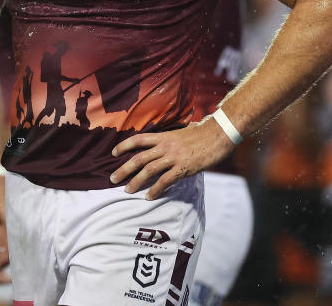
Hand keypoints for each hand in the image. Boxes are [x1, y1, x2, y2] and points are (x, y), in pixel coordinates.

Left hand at [110, 118, 231, 198]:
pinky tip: (149, 197)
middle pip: (138, 158)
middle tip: (112, 179)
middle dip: (124, 169)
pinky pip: (165, 180)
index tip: (113, 152)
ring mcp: (173, 157)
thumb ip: (169, 141)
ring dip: (136, 181)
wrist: (219, 134)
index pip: (138, 140)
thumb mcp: (180, 134)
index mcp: (163, 137)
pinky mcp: (183, 168)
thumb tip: (162, 147)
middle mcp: (165, 146)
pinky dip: (155, 189)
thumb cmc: (202, 134)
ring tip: (127, 190)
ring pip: (148, 170)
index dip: (123, 146)